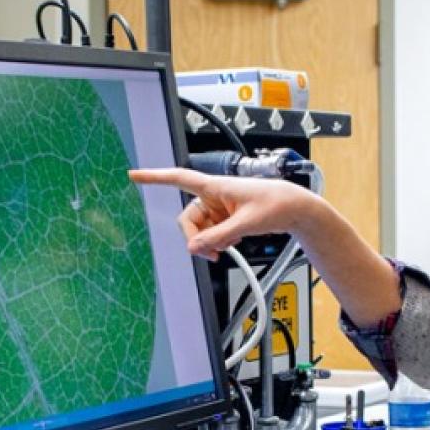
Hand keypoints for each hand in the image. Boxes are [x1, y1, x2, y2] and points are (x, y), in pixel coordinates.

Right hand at [128, 167, 321, 260]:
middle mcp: (213, 196)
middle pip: (188, 219)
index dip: (155, 177)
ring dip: (207, 243)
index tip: (134, 176)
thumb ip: (219, 236)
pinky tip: (232, 242)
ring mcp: (219, 208)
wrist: (296, 209)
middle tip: (212, 253)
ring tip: (225, 249)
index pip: (179, 178)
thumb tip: (194, 248)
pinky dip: (217, 242)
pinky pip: (211, 233)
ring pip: (199, 229)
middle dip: (196, 238)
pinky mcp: (226, 218)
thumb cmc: (276, 204)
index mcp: (215, 186)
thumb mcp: (246, 223)